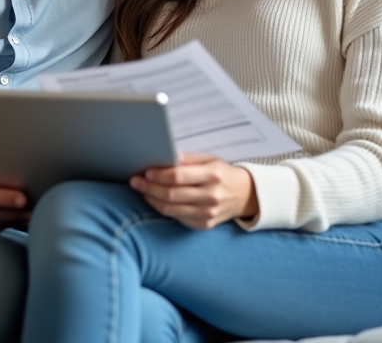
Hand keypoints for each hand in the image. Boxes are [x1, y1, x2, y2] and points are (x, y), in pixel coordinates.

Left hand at [129, 153, 258, 229]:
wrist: (245, 195)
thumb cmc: (222, 174)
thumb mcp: (210, 159)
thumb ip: (188, 159)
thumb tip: (166, 157)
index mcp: (212, 175)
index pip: (178, 176)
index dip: (158, 175)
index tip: (146, 172)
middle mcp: (211, 196)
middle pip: (171, 194)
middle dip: (149, 188)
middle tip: (135, 181)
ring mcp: (208, 213)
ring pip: (171, 209)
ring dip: (152, 200)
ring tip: (142, 191)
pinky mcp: (205, 225)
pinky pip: (178, 218)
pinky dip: (163, 209)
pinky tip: (155, 200)